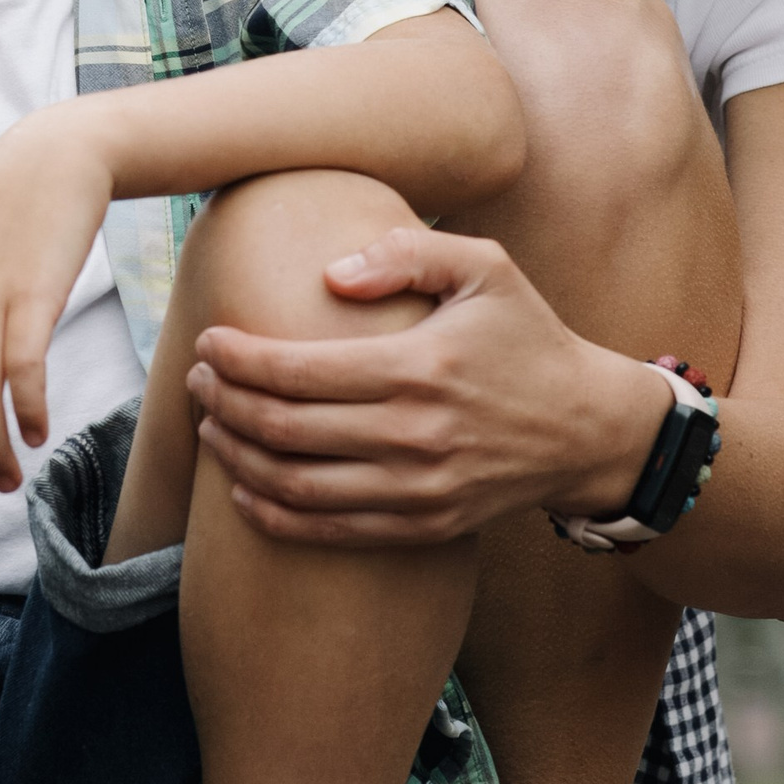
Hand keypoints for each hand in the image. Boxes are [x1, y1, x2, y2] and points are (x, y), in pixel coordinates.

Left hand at [186, 227, 668, 547]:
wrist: (588, 427)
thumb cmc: (527, 337)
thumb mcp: (486, 268)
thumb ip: (406, 252)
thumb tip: (330, 275)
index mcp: (420, 366)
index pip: (298, 370)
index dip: (237, 359)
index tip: (207, 342)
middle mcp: (415, 434)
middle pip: (284, 428)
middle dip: (223, 403)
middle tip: (195, 380)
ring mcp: (419, 489)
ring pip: (297, 486)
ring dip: (237, 458)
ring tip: (210, 427)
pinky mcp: (425, 525)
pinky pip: (330, 532)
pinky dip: (275, 516)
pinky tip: (244, 490)